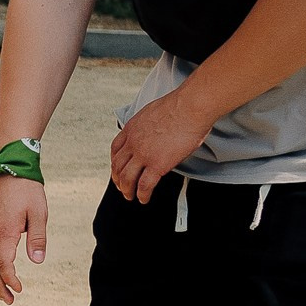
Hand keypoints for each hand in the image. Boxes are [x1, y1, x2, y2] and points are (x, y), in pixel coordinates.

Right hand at [0, 176, 48, 303]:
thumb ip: (37, 239)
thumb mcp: (39, 213)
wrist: (6, 168)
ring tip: (1, 291)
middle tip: (9, 300)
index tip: (21, 289)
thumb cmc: (26, 190)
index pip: (3, 264)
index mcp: (4, 231)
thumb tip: (37, 262)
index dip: (11, 280)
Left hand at [109, 87, 212, 203]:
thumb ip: (148, 124)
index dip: (114, 162)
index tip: (117, 168)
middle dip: (118, 179)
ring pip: (127, 178)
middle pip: (117, 166)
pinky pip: (144, 185)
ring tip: (130, 196)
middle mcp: (133, 143)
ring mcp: (144, 155)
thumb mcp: (152, 113)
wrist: (190, 107)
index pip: (115, 149)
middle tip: (121, 186)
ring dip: (126, 190)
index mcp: (131, 129)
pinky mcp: (158, 165)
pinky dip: (142, 194)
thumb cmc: (180, 106)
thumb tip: (154, 128)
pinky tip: (143, 199)